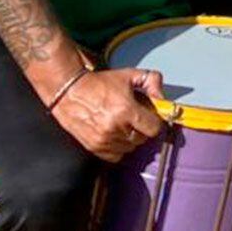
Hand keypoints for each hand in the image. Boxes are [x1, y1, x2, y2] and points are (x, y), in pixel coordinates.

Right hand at [50, 67, 165, 162]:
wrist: (69, 91)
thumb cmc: (98, 83)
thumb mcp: (129, 75)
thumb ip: (152, 81)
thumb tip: (162, 98)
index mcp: (126, 110)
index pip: (154, 128)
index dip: (155, 122)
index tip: (151, 117)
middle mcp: (115, 127)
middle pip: (142, 139)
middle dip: (142, 128)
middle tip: (134, 118)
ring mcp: (104, 139)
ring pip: (130, 148)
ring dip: (130, 138)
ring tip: (122, 123)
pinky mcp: (94, 147)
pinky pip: (116, 155)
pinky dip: (118, 147)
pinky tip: (114, 134)